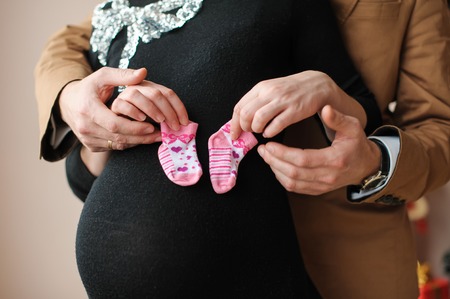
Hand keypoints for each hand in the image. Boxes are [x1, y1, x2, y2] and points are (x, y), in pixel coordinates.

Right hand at [59, 67, 187, 150]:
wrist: (67, 103)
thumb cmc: (88, 88)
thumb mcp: (102, 76)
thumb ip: (123, 75)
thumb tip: (144, 73)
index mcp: (87, 109)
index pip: (114, 123)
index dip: (134, 127)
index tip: (151, 125)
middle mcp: (85, 127)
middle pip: (118, 137)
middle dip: (141, 137)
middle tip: (160, 134)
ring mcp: (87, 139)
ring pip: (117, 145)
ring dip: (138, 142)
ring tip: (156, 137)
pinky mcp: (91, 146)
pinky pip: (114, 147)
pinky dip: (129, 143)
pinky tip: (142, 139)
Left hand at [230, 71, 365, 139]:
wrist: (316, 84)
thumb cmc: (289, 90)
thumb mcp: (270, 90)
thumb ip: (256, 102)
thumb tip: (240, 120)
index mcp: (261, 88)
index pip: (239, 107)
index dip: (234, 124)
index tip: (234, 134)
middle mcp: (269, 93)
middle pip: (246, 114)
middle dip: (244, 128)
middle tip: (249, 132)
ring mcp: (282, 101)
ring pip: (258, 119)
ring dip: (256, 130)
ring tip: (261, 131)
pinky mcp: (294, 110)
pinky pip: (276, 125)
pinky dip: (269, 132)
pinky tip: (270, 132)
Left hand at [257, 105, 379, 194]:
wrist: (366, 166)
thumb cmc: (357, 144)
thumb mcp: (353, 127)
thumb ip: (338, 118)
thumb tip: (325, 109)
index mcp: (335, 160)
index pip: (302, 159)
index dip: (282, 153)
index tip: (269, 144)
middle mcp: (328, 177)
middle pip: (293, 173)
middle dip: (274, 161)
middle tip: (262, 149)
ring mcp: (322, 186)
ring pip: (292, 182)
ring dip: (275, 169)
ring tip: (266, 156)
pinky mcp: (317, 190)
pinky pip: (295, 187)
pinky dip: (282, 177)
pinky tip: (275, 165)